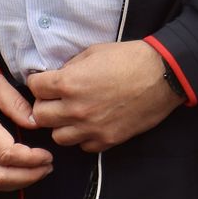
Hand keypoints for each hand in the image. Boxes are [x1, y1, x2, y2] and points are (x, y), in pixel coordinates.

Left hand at [29, 42, 181, 152]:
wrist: (163, 75)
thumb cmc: (129, 58)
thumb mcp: (94, 52)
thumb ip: (70, 67)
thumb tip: (57, 76)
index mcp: (69, 83)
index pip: (34, 88)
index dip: (40, 83)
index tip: (46, 82)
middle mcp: (75, 109)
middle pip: (40, 116)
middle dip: (45, 105)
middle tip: (56, 99)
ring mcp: (91, 128)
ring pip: (58, 137)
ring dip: (62, 125)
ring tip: (73, 115)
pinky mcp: (107, 140)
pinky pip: (83, 146)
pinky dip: (84, 137)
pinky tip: (92, 125)